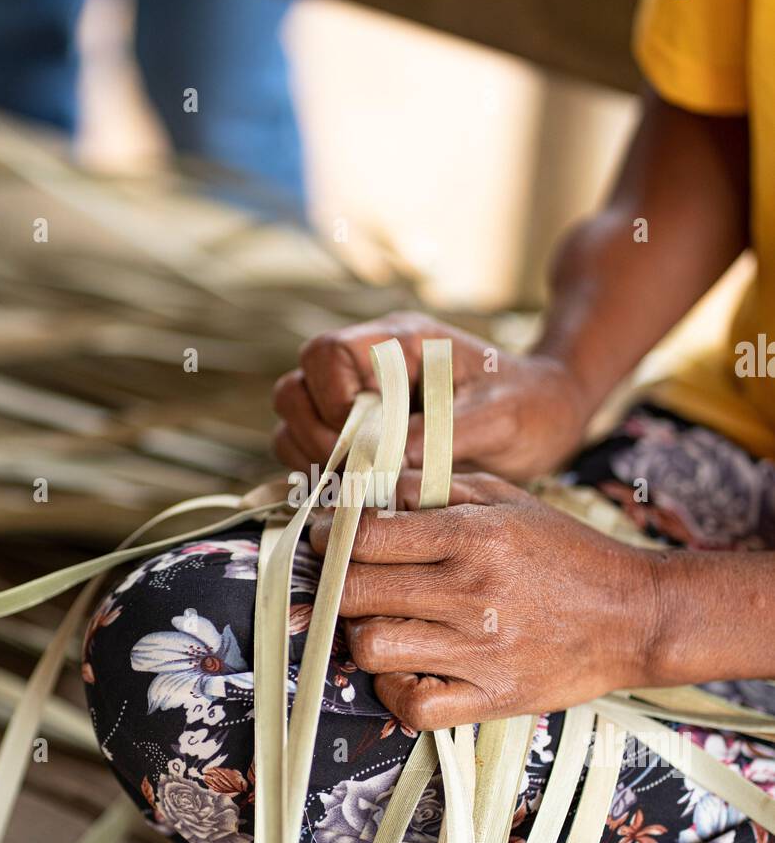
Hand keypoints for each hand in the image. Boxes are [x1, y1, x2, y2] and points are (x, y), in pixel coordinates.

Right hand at [273, 310, 590, 480]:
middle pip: (295, 390)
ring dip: (314, 461)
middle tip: (358, 472)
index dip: (332, 398)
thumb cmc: (530, 406)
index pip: (326, 353)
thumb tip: (385, 462)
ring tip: (361, 489)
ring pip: (295, 425)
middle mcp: (368, 370)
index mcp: (397, 344)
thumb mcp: (499, 416)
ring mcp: (359, 405)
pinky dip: (323, 478)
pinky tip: (362, 498)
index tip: (369, 437)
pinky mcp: (361, 440)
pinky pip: (312, 456)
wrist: (547, 419)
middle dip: (316, 436)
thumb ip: (443, 434)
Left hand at [309, 473, 658, 729]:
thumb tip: (366, 492)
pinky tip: (407, 668)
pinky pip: (412, 707)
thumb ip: (434, 488)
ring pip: (371, 648)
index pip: (367, 536)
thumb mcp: (506, 498)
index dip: (331, 536)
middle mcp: (473, 593)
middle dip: (336, 584)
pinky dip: (395, 691)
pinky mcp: (493, 698)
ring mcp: (482, 652)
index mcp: (475, 536)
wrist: (635, 614)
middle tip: (345, 581)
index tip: (327, 538)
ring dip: (362, 635)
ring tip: (381, 622)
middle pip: (355, 593)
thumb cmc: (565, 551)